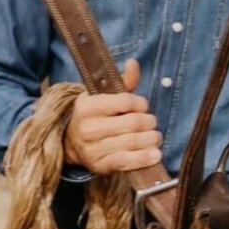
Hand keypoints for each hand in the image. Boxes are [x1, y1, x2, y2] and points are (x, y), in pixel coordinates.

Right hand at [63, 59, 162, 173]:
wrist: (72, 144)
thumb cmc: (95, 117)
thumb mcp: (104, 97)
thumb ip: (123, 82)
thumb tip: (133, 63)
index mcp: (87, 106)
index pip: (124, 102)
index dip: (140, 103)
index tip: (143, 106)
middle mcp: (88, 128)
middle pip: (133, 123)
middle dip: (149, 122)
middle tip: (152, 123)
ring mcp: (93, 149)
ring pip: (132, 142)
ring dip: (151, 140)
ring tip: (155, 137)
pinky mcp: (101, 165)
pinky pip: (127, 162)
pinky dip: (144, 158)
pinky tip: (155, 154)